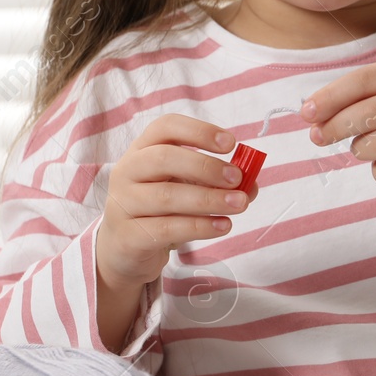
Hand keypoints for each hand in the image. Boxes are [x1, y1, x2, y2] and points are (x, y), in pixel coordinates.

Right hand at [95, 114, 258, 288]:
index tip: (231, 143)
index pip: (166, 127)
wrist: (126, 247)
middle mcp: (128, 171)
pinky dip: (200, 226)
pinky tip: (223, 225)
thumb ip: (216, 182)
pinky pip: (166, 228)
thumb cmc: (161, 208)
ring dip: (209, 199)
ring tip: (239, 204)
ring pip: (166, 196)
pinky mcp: (128, 235)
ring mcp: (123, 203)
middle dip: (206, 166)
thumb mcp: (186, 186)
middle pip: (164, 158)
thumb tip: (251, 185)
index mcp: (143, 149)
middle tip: (237, 178)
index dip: (199, 131)